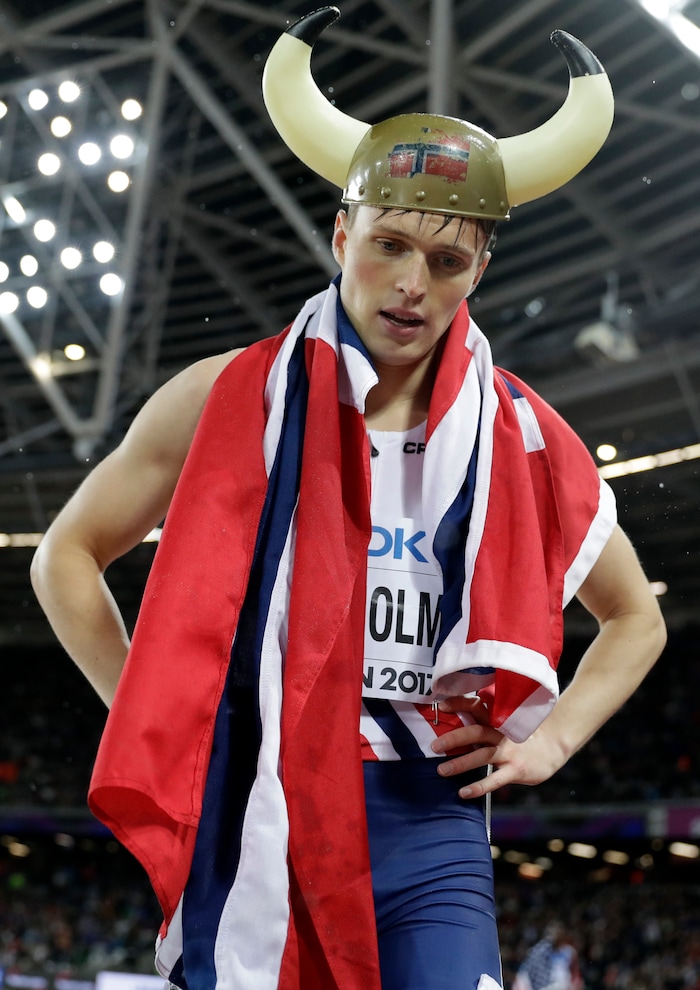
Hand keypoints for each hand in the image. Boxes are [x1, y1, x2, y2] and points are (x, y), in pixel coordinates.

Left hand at [430, 696, 567, 799]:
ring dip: (460, 763)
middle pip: (475, 732)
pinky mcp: (516, 770)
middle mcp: (502, 734)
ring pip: (481, 756)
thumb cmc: (524, 736)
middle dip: (453, 738)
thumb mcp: (506, 724)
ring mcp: (509, 752)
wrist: (555, 746)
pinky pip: (494, 780)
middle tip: (434, 746)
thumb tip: (456, 725)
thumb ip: (485, 724)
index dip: (459, 705)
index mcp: (498, 720)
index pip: (476, 708)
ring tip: (441, 770)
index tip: (441, 706)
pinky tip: (464, 793)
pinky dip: (478, 787)